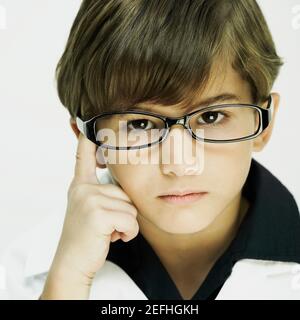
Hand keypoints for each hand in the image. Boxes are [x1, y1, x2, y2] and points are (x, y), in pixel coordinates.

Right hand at [40, 133, 138, 298]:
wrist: (73, 262)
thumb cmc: (87, 236)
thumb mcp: (88, 208)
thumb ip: (100, 193)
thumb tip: (118, 184)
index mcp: (81, 185)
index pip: (84, 156)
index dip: (87, 139)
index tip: (86, 122)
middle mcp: (83, 188)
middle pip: (126, 192)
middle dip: (124, 212)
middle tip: (107, 224)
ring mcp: (89, 199)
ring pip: (131, 207)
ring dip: (126, 225)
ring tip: (109, 231)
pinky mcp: (98, 214)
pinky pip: (131, 221)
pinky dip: (128, 233)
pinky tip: (112, 238)